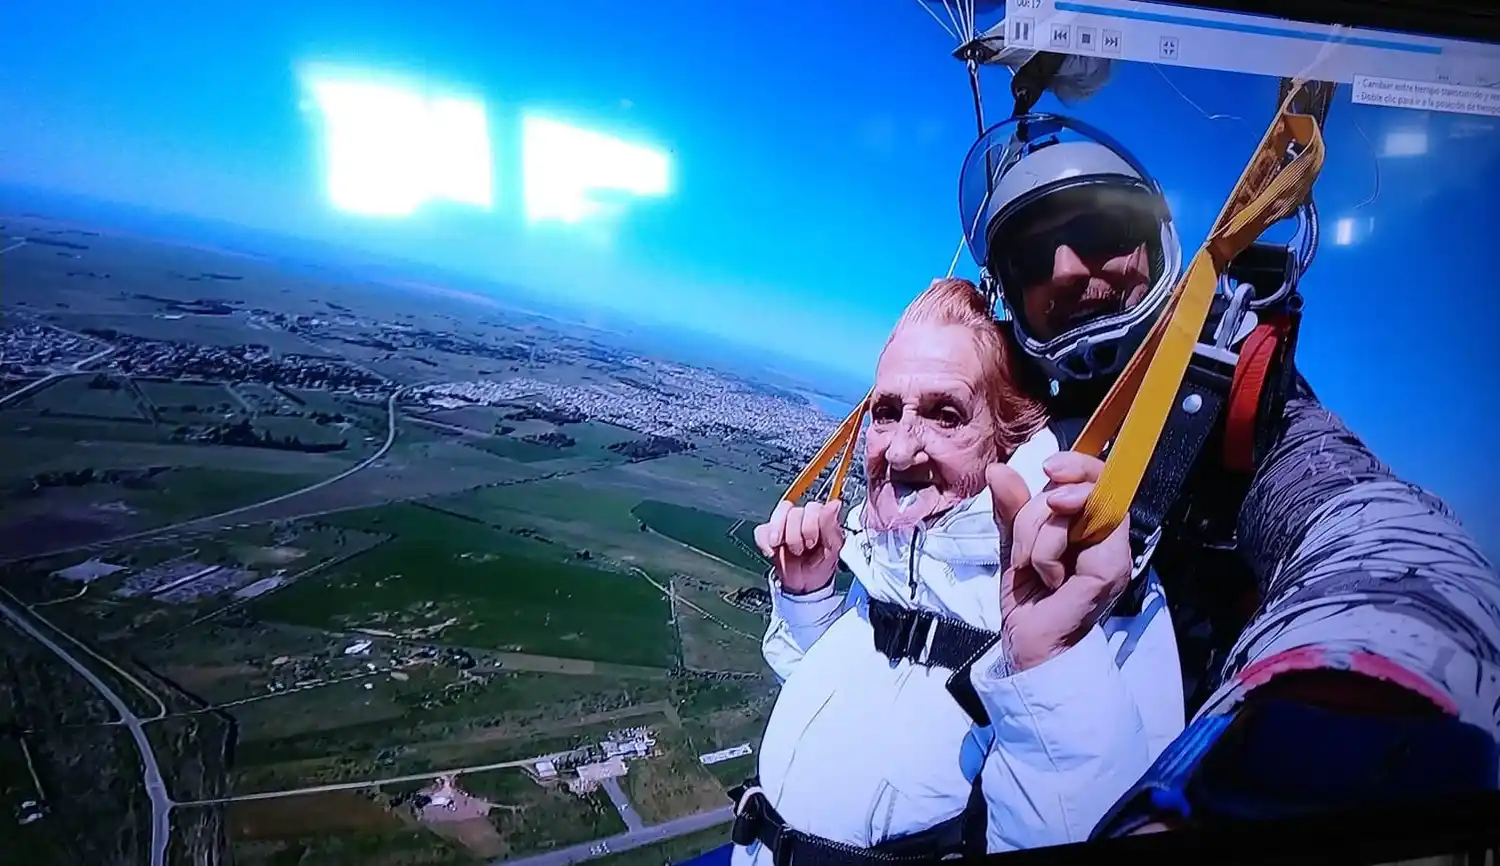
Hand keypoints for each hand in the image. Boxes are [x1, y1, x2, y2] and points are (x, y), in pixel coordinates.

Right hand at [753, 499, 844, 594]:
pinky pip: (761, 530)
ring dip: (782, 536)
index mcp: (820, 517)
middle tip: (802, 548)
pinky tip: (773, 551)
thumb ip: (832, 526)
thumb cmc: (821, 564)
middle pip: (793, 511)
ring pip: (777, 516)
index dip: (811, 525)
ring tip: (789, 550)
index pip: (811, 507)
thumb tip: (835, 505)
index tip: (813, 542)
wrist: (806, 584)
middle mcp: (803, 516)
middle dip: (796, 534)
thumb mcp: (833, 549)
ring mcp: (784, 524)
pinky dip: (765, 543)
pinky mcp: (768, 534)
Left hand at [987, 452, 1132, 671]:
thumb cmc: (1028, 604)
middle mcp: (1108, 537)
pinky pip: (1080, 535)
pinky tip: (1048, 580)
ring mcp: (1114, 552)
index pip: (1097, 478)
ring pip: (1078, 506)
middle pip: (1083, 486)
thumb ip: (1011, 509)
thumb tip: (999, 470)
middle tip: (1024, 547)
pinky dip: (1048, 553)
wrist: (1028, 650)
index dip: (1077, 464)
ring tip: (1033, 569)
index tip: (1048, 468)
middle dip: (1038, 509)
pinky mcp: (1110, 568)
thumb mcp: (1014, 546)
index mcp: (1089, 528)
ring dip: (1038, 534)